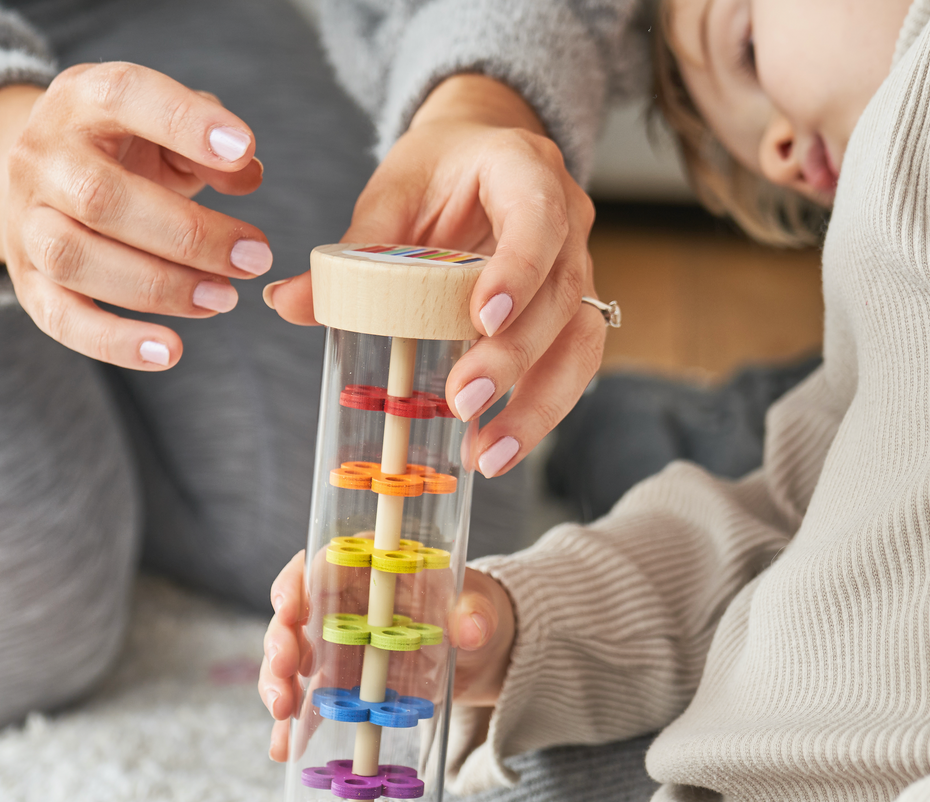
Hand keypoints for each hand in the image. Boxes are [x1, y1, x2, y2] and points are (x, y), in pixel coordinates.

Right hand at [0, 62, 271, 369]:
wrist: (46, 174)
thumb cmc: (123, 149)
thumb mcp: (164, 128)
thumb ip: (209, 141)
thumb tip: (247, 171)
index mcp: (83, 102)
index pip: (124, 96)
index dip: (183, 122)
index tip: (242, 148)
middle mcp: (44, 158)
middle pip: (101, 197)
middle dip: (189, 235)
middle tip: (255, 258)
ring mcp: (28, 220)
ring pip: (75, 257)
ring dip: (160, 287)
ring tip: (225, 299)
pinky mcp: (30, 280)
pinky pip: (61, 318)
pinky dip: (116, 342)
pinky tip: (171, 352)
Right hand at [259, 551, 514, 760]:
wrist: (478, 652)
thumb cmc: (471, 610)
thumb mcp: (479, 606)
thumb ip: (475, 613)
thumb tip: (472, 628)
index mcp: (369, 567)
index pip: (321, 564)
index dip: (299, 584)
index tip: (291, 609)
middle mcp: (342, 601)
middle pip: (295, 613)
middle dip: (281, 640)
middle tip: (285, 670)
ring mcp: (335, 644)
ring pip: (291, 658)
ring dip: (278, 683)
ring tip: (282, 713)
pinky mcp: (339, 681)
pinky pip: (307, 700)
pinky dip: (293, 725)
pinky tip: (283, 748)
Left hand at [265, 73, 606, 477]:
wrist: (485, 156)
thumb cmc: (440, 172)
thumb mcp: (394, 194)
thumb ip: (354, 249)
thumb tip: (286, 302)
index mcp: (525, 171)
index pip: (537, 220)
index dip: (518, 271)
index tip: (483, 318)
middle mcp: (568, 222)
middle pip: (560, 297)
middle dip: (514, 358)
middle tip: (463, 401)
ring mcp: (580, 271)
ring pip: (580, 344)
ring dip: (537, 406)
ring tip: (489, 455)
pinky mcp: (572, 315)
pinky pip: (571, 368)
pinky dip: (537, 411)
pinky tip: (497, 447)